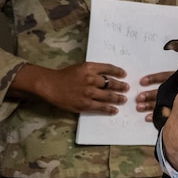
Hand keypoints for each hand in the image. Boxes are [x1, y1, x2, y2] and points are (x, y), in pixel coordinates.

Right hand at [10, 62, 127, 113]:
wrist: (50, 85)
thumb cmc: (65, 75)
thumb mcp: (80, 67)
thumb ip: (93, 70)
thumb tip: (108, 75)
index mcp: (90, 68)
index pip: (109, 68)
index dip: (118, 72)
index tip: (124, 74)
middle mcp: (91, 79)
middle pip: (112, 83)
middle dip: (121, 86)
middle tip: (126, 88)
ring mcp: (89, 93)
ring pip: (109, 96)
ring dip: (118, 98)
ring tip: (123, 99)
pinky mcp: (85, 104)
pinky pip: (101, 107)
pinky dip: (109, 109)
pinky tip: (114, 110)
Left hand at [136, 70, 172, 120]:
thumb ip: (171, 78)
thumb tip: (151, 79)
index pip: (164, 77)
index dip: (153, 78)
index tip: (142, 82)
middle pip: (161, 92)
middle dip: (149, 95)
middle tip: (139, 97)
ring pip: (162, 103)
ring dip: (149, 105)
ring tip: (139, 107)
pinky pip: (166, 115)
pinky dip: (155, 116)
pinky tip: (148, 118)